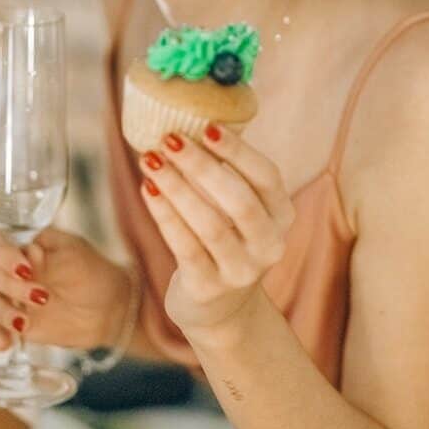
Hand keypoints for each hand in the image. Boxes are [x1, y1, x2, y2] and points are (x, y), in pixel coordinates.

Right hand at [0, 228, 128, 350]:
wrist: (110, 310)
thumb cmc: (95, 275)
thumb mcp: (76, 256)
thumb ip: (49, 255)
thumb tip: (27, 251)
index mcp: (28, 246)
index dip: (5, 255)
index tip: (27, 270)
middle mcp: (14, 269)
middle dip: (7, 284)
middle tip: (39, 296)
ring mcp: (13, 295)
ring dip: (1, 311)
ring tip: (25, 323)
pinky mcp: (16, 321)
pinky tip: (4, 343)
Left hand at [139, 124, 294, 343]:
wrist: (220, 308)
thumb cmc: (225, 242)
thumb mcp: (238, 212)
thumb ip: (226, 175)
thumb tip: (189, 120)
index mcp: (282, 216)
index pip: (266, 177)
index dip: (238, 151)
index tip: (206, 125)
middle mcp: (270, 244)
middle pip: (238, 199)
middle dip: (201, 165)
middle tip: (168, 139)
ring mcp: (242, 271)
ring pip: (209, 224)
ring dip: (176, 187)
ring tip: (149, 159)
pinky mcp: (210, 288)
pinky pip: (184, 246)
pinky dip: (164, 214)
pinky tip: (147, 189)